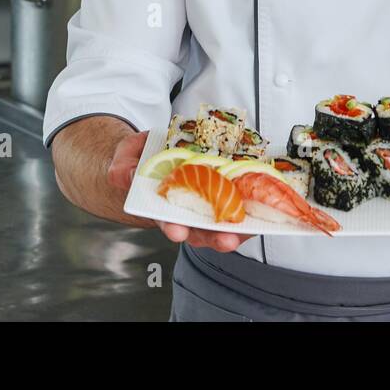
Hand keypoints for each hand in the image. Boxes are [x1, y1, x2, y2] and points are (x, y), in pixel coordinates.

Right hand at [107, 130, 251, 252]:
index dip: (173, 227)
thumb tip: (126, 174)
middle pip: (202, 231)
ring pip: (226, 223)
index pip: (168, 221)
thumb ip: (123, 166)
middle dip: (214, 237)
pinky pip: (244, 205)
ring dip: (239, 228)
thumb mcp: (127, 156)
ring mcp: (210, 204)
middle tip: (225, 240)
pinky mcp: (228, 192)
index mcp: (163, 207)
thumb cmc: (142, 158)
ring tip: (250, 228)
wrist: (161, 150)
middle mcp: (189, 212)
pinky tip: (267, 207)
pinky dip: (255, 209)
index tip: (176, 231)